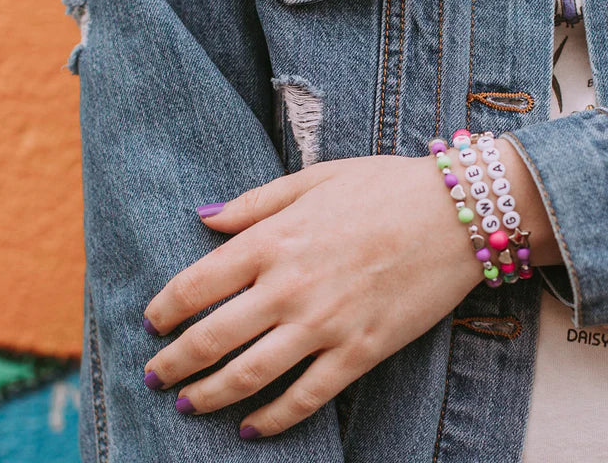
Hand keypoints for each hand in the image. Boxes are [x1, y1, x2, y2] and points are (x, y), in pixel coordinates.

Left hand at [142, 139, 559, 438]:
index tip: (152, 322)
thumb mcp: (312, 179)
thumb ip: (253, 202)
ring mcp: (325, 324)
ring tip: (185, 407)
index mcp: (273, 238)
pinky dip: (273, 420)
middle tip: (154, 376)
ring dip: (208, 398)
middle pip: (211, 339)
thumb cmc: (381, 187)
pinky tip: (251, 429)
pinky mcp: (361, 352)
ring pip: (249, 376)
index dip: (164, 309)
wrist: (455, 213)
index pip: (196, 284)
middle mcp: (289, 286)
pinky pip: (306, 398)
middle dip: (173, 364)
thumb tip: (202, 216)